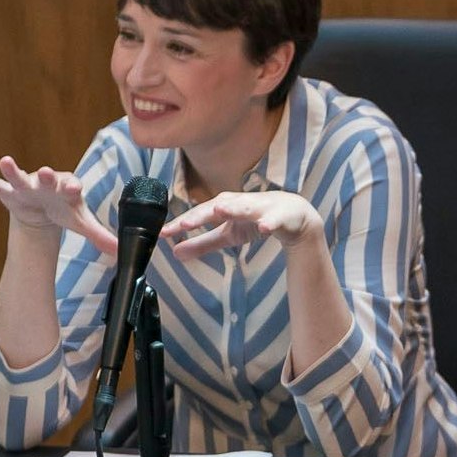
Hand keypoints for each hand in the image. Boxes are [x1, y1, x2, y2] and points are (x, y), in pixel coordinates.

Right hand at [0, 158, 117, 252]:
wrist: (43, 207)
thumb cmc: (64, 209)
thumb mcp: (81, 222)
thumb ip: (100, 235)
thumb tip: (121, 252)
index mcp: (67, 189)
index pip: (72, 186)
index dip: (73, 187)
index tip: (74, 188)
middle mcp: (48, 184)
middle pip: (48, 178)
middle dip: (46, 175)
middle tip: (44, 171)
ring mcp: (27, 186)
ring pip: (20, 177)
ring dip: (13, 170)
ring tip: (5, 161)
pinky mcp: (10, 191)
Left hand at [161, 191, 323, 259]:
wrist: (294, 215)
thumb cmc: (256, 220)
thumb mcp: (228, 234)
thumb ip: (203, 243)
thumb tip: (174, 252)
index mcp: (225, 206)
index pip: (198, 214)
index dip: (181, 224)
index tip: (163, 233)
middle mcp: (240, 203)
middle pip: (218, 207)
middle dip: (201, 214)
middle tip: (184, 223)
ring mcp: (261, 208)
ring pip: (246, 207)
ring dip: (234, 209)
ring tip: (220, 211)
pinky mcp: (280, 216)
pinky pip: (274, 220)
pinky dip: (268, 223)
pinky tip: (263, 227)